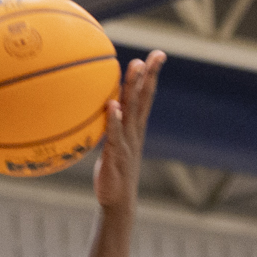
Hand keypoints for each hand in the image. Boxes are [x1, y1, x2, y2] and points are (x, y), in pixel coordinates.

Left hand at [92, 49, 163, 212]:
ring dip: (134, 88)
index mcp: (135, 128)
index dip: (152, 76)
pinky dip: (115, 120)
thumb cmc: (112, 172)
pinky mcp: (115, 155)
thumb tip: (99, 106)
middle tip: (154, 56)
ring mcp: (126, 143)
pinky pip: (115, 134)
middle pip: (144, 99)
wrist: (117, 201)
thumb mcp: (111, 144)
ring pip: (132, 110)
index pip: (146, 97)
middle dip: (149, 76)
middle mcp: (134, 132)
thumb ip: (109, 125)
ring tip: (136, 67)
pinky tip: (113, 106)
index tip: (158, 55)